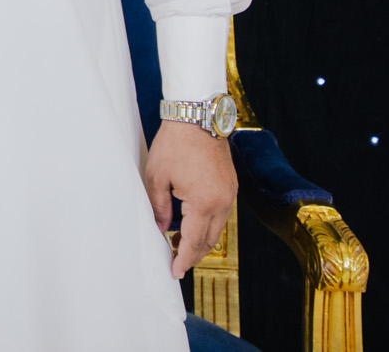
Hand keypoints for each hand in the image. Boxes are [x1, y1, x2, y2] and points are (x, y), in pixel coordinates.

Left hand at [145, 122, 236, 278]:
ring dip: (200, 240)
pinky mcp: (230, 186)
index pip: (193, 241)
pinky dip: (208, 225)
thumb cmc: (175, 143)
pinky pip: (221, 215)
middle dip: (192, 255)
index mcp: (203, 202)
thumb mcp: (157, 176)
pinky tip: (193, 224)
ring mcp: (229, 194)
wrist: (197, 117)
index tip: (174, 271)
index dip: (183, 259)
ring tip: (179, 245)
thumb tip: (160, 228)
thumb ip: (159, 206)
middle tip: (176, 262)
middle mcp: (222, 202)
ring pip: (217, 229)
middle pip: (209, 240)